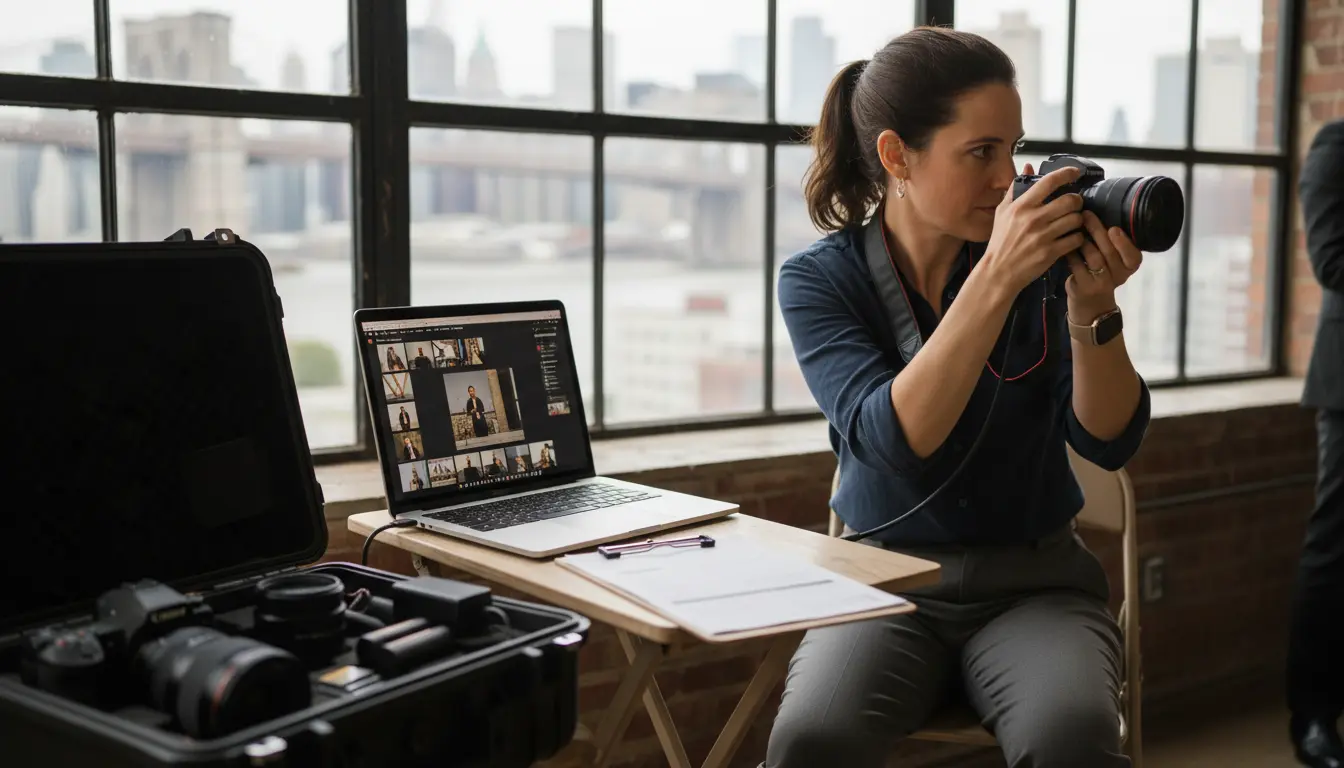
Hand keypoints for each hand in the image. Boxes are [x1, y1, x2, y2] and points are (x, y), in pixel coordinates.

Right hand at [983, 163, 1088, 295]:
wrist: (998, 272)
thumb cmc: (1000, 242)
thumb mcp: (1002, 212)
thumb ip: (1016, 188)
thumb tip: (1028, 167)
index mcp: (1021, 206)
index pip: (1049, 181)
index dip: (1067, 173)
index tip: (1075, 173)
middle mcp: (1033, 219)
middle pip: (1070, 200)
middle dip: (1077, 201)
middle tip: (1075, 204)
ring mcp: (1043, 236)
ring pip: (1076, 219)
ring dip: (1078, 220)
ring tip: (1072, 222)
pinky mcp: (1051, 252)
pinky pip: (1076, 239)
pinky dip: (1077, 238)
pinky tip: (1071, 238)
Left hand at [1064, 210, 1144, 322]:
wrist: (1091, 303)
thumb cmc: (1102, 272)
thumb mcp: (1115, 259)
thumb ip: (1113, 242)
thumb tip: (1100, 210)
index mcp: (1130, 267)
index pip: (1134, 256)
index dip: (1124, 243)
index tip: (1114, 228)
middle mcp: (1119, 277)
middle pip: (1109, 252)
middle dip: (1097, 231)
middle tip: (1086, 215)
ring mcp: (1100, 284)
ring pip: (1093, 258)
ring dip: (1083, 240)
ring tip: (1074, 225)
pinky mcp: (1082, 287)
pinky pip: (1076, 265)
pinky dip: (1071, 252)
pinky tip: (1065, 241)